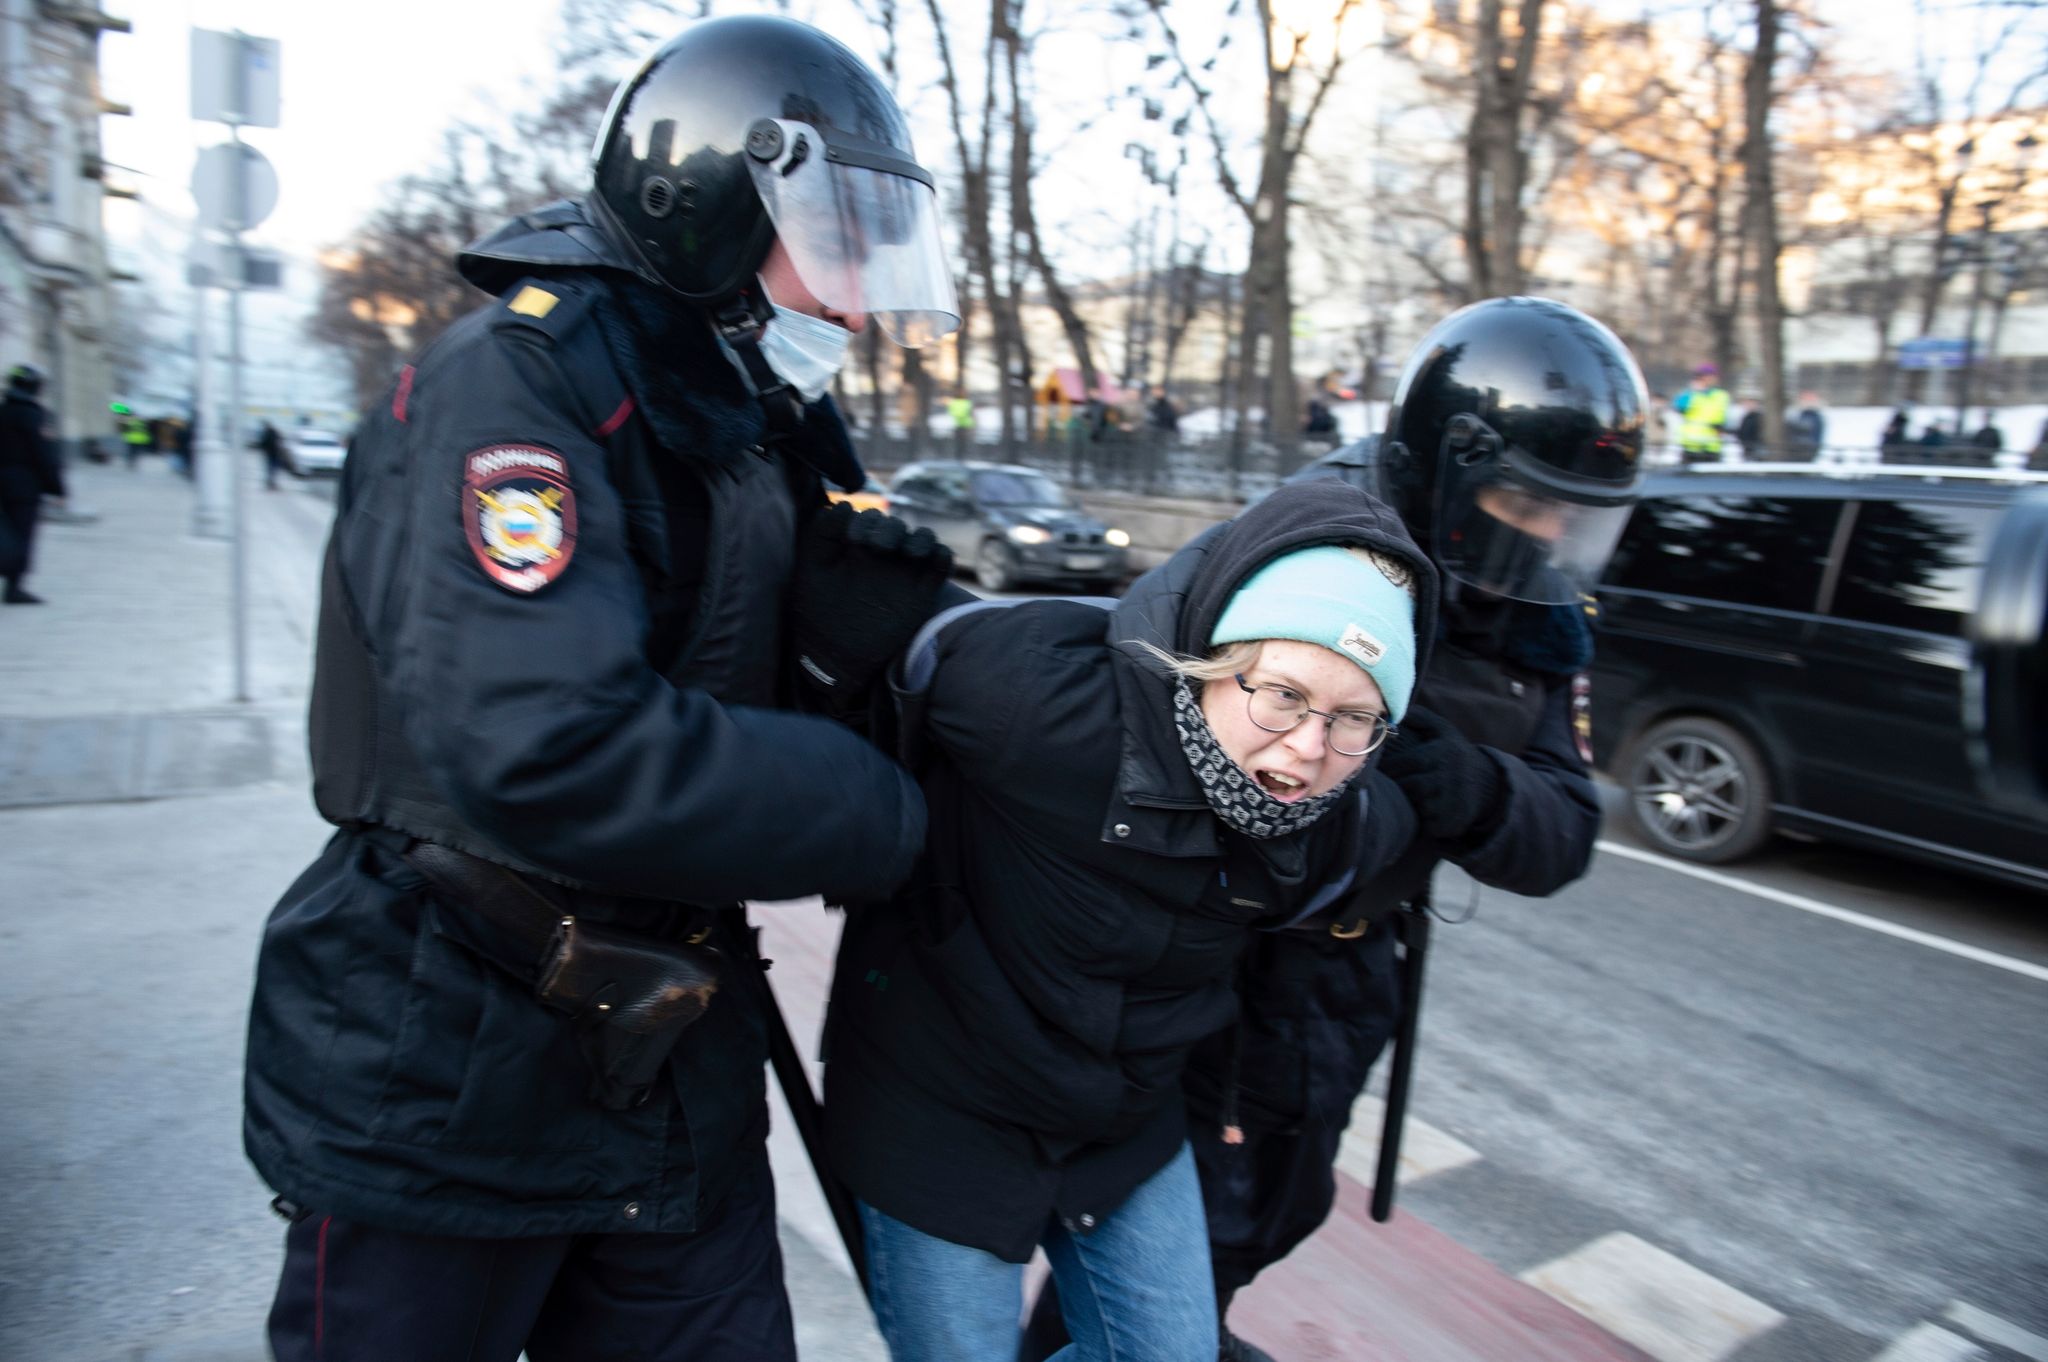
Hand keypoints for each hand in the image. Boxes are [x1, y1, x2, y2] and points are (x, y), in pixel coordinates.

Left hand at [788, 502, 953, 711]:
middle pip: (897, 526)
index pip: (870, 519)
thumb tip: (843, 504)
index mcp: (855, 549)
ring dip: (919, 537)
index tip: (854, 540)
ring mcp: (904, 573)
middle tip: (879, 546)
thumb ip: (823, 535)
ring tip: (908, 551)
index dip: (866, 522)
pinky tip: (930, 559)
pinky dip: (941, 556)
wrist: (836, 655)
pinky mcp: (922, 592)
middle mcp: (882, 557)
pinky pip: (941, 565)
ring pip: (922, 539)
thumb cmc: (818, 614)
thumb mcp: (813, 571)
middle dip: (890, 529)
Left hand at [1375, 705, 1501, 844]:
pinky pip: (1425, 823)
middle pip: (1407, 786)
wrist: (1488, 785)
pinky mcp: (1451, 821)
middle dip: (1396, 787)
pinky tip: (1423, 811)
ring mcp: (1450, 801)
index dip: (1388, 769)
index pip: (1402, 764)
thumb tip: (1396, 712)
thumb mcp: (1444, 731)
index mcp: (1440, 754)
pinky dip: (1421, 819)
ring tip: (1408, 797)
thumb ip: (1421, 718)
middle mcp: (1446, 777)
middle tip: (1387, 787)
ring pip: (1414, 805)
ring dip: (1407, 803)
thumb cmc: (1456, 755)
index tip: (1380, 771)